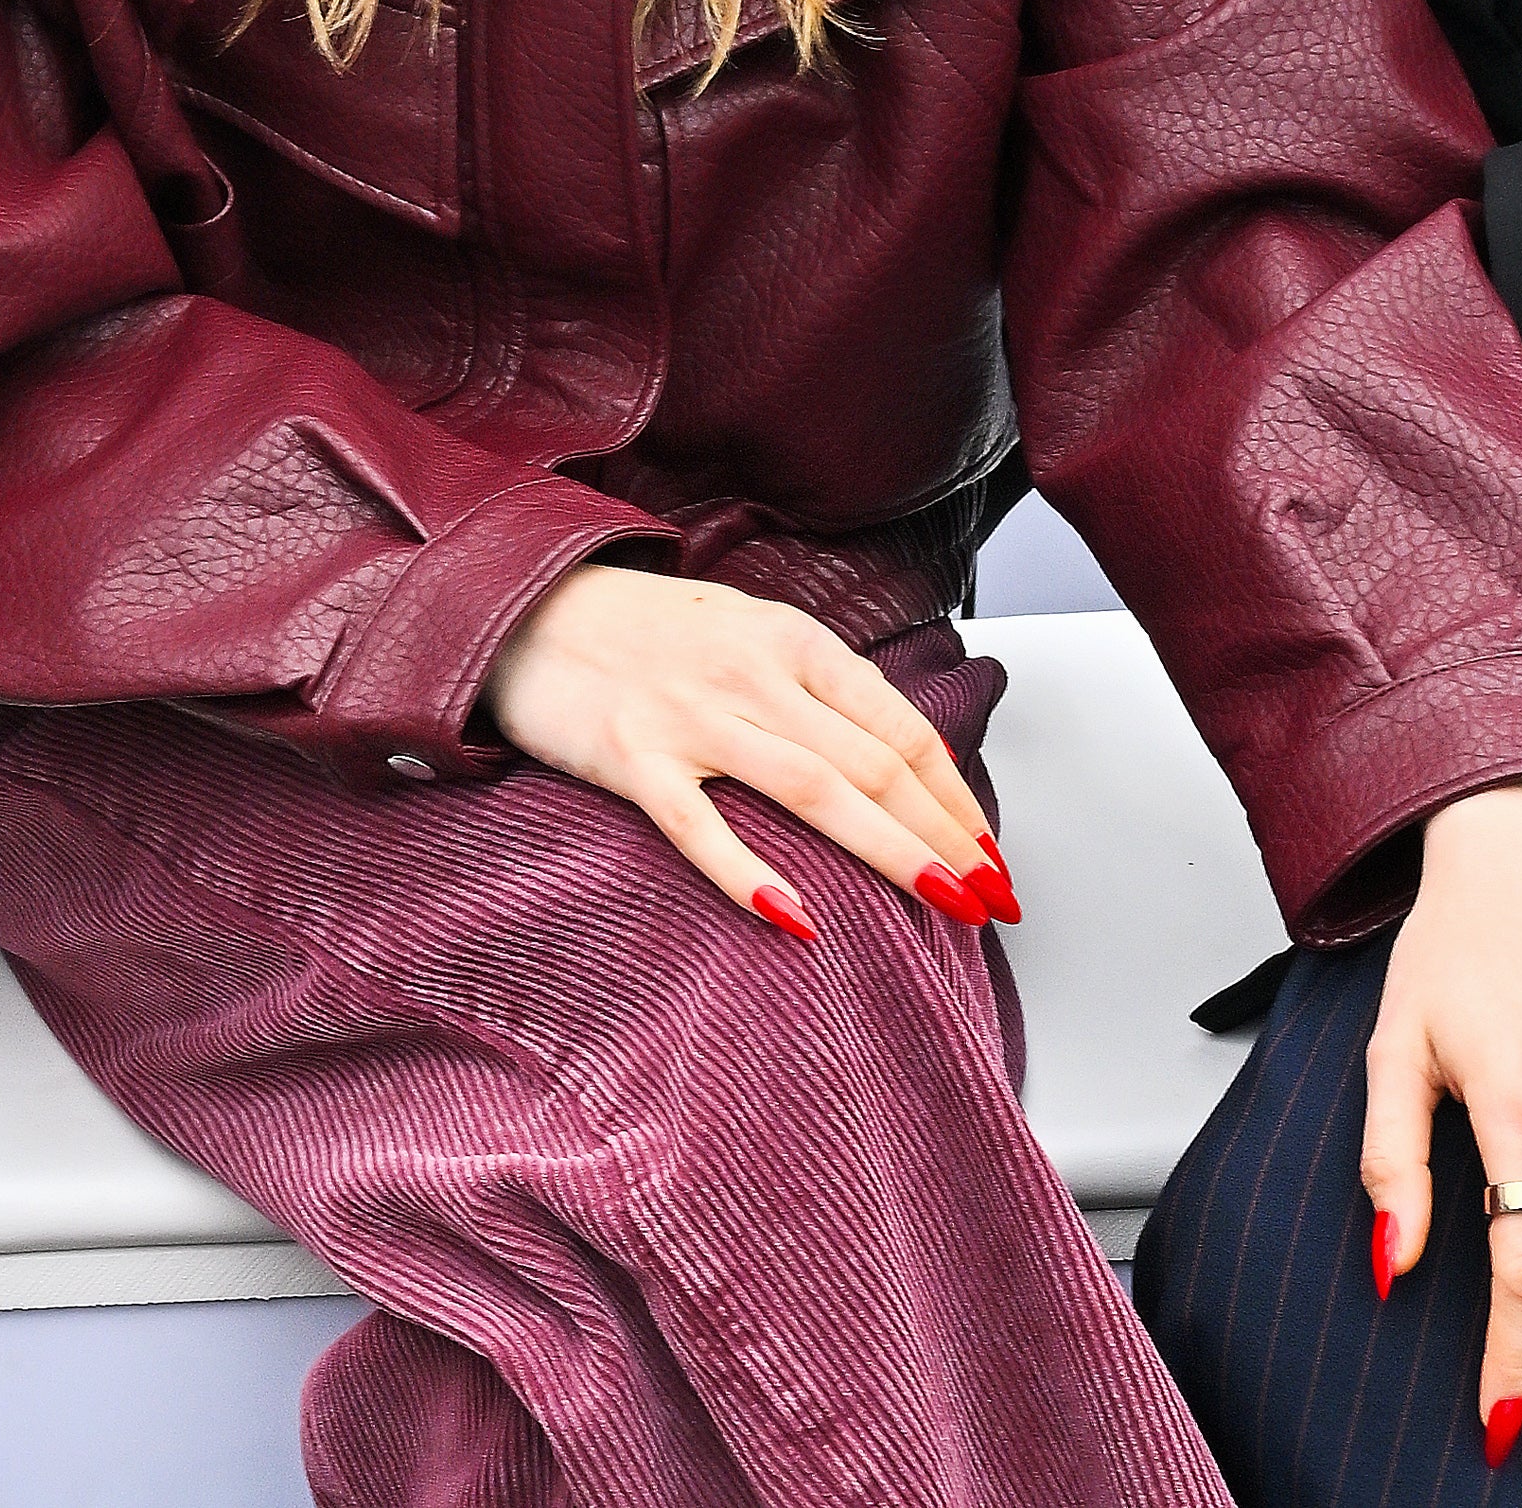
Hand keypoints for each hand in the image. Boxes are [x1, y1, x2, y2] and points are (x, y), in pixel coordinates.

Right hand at [484, 564, 1003, 934]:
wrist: (527, 604)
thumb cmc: (645, 632)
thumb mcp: (745, 633)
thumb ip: (814, 690)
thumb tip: (897, 763)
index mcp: (792, 642)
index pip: (900, 727)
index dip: (957, 796)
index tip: (994, 854)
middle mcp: (754, 675)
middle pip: (874, 765)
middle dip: (946, 837)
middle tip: (993, 899)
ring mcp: (693, 716)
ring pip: (815, 791)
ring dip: (891, 851)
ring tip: (945, 903)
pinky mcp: (631, 757)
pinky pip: (700, 825)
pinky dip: (751, 872)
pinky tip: (797, 917)